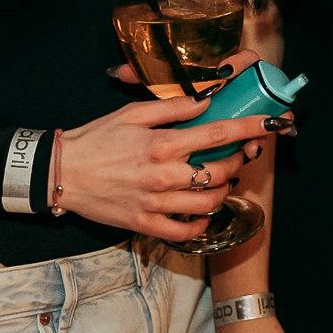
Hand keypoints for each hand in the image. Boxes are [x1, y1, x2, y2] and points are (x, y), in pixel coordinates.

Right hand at [57, 75, 280, 237]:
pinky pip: (185, 231)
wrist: (60, 174)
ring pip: (208, 202)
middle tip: (241, 154)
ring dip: (224, 191)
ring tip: (223, 179)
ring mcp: (155, 203)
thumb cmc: (96, 139)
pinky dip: (201, 224)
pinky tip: (203, 213)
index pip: (218, 134)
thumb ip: (173, 108)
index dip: (250, 128)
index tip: (272, 124)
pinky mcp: (145, 223)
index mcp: (162, 144)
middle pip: (220, 171)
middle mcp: (163, 175)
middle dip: (240, 161)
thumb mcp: (132, 113)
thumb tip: (206, 101)